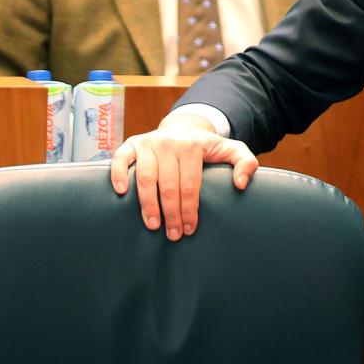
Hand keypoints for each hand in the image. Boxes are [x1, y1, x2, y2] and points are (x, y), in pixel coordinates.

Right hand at [110, 114, 258, 240]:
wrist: (183, 127)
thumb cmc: (206, 147)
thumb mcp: (231, 150)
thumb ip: (246, 163)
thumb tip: (240, 184)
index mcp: (192, 146)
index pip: (190, 184)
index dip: (190, 210)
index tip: (190, 229)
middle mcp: (168, 143)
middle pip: (168, 185)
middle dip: (171, 214)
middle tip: (174, 235)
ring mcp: (148, 143)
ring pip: (145, 177)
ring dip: (148, 204)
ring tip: (153, 226)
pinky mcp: (132, 144)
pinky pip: (121, 159)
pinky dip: (118, 175)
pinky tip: (121, 194)